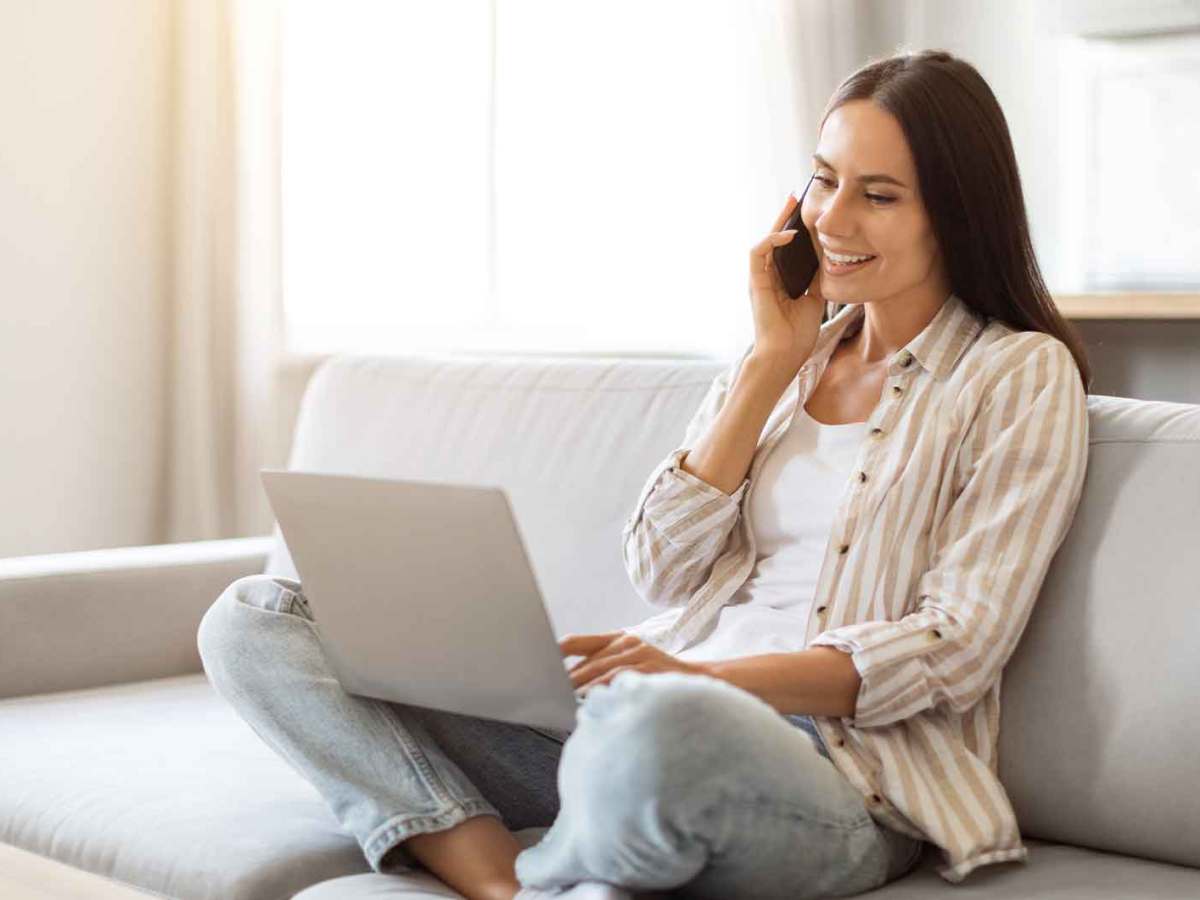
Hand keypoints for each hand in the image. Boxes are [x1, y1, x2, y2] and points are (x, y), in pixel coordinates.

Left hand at [559, 631, 708, 696]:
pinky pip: (617, 684)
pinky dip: (601, 696)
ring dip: (579, 692)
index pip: (576, 642)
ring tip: (561, 705)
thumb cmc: (661, 679)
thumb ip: (603, 669)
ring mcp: (639, 656)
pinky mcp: (649, 670)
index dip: (554, 653)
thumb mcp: (633, 663)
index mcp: (618, 640)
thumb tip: (568, 687)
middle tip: (545, 696)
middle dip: (564, 682)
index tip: (537, 665)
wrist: (704, 683)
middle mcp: (626, 644)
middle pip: (584, 663)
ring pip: (598, 674)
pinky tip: (589, 706)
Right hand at [748, 191, 825, 376]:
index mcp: (780, 281)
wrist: (785, 355)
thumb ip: (817, 279)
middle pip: (775, 240)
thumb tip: (829, 258)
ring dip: (778, 222)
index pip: (787, 249)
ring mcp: (759, 278)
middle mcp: (767, 276)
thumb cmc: (797, 334)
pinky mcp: (755, 282)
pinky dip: (772, 240)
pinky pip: (758, 253)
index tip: (809, 212)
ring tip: (792, 205)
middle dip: (785, 218)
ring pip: (765, 241)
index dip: (796, 230)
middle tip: (798, 197)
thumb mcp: (815, 299)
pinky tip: (789, 234)